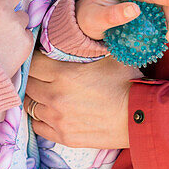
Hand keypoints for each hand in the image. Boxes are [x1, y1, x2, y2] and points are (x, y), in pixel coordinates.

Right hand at [0, 0, 31, 77]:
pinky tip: (8, 49)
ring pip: (22, 15)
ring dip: (16, 23)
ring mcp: (15, 24)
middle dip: (10, 1)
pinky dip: (20, 40)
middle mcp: (0, 7)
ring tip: (3, 38)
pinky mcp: (26, 40)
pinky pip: (27, 33)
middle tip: (2, 15)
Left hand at [25, 51, 141, 148]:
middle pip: (28, 83)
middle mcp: (55, 96)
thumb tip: (79, 32)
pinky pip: (38, 126)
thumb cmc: (127, 83)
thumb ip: (87, 45)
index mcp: (64, 73)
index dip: (36, 58)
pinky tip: (51, 111)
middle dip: (34, 76)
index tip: (42, 57)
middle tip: (43, 74)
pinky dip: (41, 117)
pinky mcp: (64, 136)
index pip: (33, 62)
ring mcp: (58, 119)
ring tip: (47, 92)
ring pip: (31, 105)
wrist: (140, 117)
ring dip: (37, 97)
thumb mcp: (109, 55)